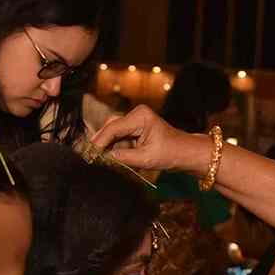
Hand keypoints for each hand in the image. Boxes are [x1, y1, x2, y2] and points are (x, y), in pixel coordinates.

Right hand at [91, 106, 205, 174]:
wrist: (185, 152)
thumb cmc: (171, 153)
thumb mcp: (146, 159)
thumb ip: (123, 158)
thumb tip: (104, 158)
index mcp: (140, 117)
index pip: (113, 128)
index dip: (99, 142)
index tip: (90, 154)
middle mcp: (135, 114)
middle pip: (110, 127)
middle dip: (100, 142)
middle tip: (89, 157)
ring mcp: (134, 120)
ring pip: (112, 132)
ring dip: (106, 146)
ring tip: (98, 159)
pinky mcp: (134, 128)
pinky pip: (118, 137)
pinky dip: (114, 147)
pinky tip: (108, 157)